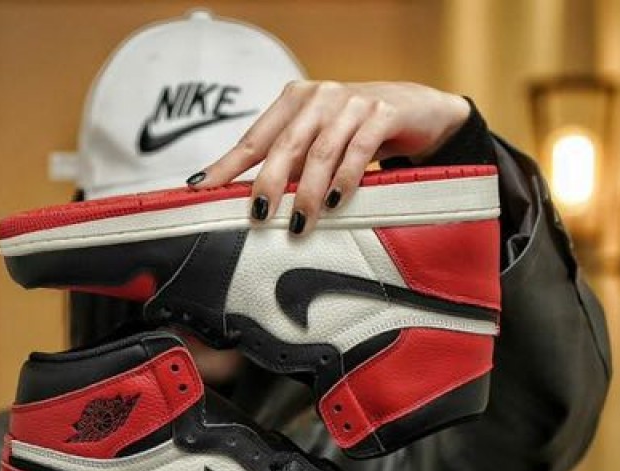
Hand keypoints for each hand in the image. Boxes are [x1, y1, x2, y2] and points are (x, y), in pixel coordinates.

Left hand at [188, 81, 469, 233]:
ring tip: (298, 224)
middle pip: (285, 145)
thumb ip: (290, 166)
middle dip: (268, 183)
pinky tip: (336, 201)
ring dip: (308, 193)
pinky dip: (345, 178)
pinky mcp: (383, 113)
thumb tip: (251, 204)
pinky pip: (358, 149)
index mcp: (294, 102)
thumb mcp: (318, 146)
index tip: (201, 189)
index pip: (254, 139)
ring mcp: (352, 102)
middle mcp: (319, 96)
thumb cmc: (356, 132)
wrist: (418, 110)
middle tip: (257, 216)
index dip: (226, 166)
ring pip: (321, 151)